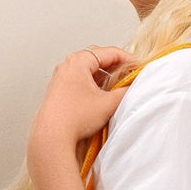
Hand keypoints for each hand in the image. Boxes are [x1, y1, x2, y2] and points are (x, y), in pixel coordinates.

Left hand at [27, 46, 137, 174]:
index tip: (138, 68)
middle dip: (116, 66)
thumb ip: (126, 92)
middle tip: (129, 75)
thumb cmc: (74, 118)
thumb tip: (134, 87)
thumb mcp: (108, 104)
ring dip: (104, 76)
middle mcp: (67, 66)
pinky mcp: (58, 90)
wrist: (52, 137)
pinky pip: (80, 80)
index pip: (109, 52)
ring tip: (117, 86)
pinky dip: (93, 84)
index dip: (128, 59)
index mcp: (78, 61)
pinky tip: (102, 96)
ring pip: (88, 70)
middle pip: (97, 58)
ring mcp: (60, 77)